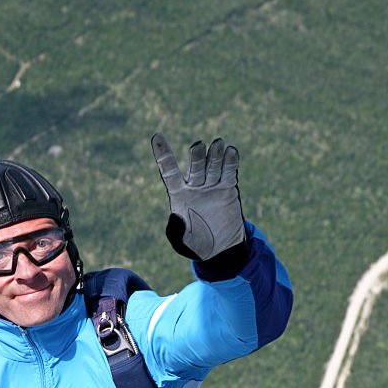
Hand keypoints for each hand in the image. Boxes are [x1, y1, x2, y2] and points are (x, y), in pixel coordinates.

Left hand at [151, 133, 245, 261]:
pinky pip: (229, 171)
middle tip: (198, 146)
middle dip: (197, 155)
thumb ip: (175, 231)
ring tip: (218, 144)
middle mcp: (195, 186)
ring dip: (215, 153)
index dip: (163, 153)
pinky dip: (230, 161)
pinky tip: (231, 152)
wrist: (220, 250)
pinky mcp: (228, 188)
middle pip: (195, 165)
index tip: (157, 137)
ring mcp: (212, 185)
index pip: (169, 170)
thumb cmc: (196, 245)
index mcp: (179, 195)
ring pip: (212, 164)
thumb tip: (175, 216)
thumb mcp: (181, 243)